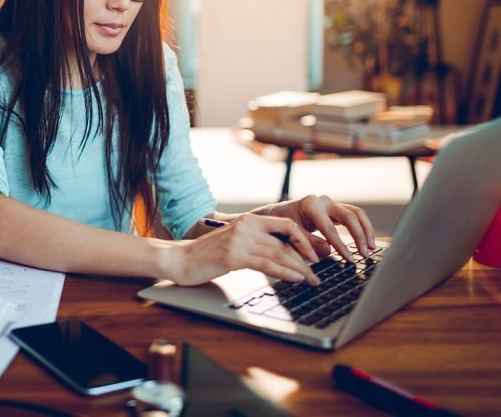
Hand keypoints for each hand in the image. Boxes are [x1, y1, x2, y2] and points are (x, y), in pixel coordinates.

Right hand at [168, 214, 320, 285]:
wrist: (180, 259)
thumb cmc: (207, 255)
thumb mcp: (235, 243)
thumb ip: (257, 244)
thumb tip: (285, 255)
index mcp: (249, 220)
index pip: (286, 225)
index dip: (304, 239)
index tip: (316, 254)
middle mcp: (247, 226)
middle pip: (286, 242)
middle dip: (307, 259)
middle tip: (320, 273)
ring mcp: (240, 240)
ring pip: (279, 254)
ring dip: (300, 269)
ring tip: (313, 280)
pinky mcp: (234, 256)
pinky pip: (267, 264)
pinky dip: (285, 272)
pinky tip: (296, 279)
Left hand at [254, 195, 375, 260]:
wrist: (278, 214)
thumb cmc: (282, 225)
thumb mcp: (291, 235)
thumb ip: (308, 243)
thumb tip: (329, 252)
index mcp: (310, 205)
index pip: (330, 228)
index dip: (341, 246)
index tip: (350, 259)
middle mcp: (323, 201)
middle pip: (349, 216)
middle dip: (359, 236)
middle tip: (365, 254)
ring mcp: (330, 203)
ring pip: (356, 214)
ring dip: (366, 231)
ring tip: (371, 248)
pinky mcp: (335, 209)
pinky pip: (354, 216)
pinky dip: (362, 228)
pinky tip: (367, 242)